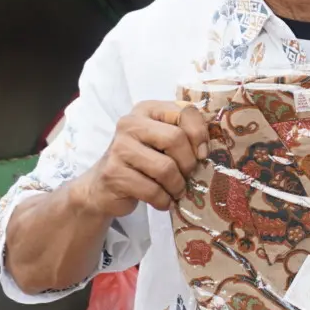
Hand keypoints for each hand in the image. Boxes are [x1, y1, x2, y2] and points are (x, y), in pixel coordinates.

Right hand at [70, 101, 210, 216]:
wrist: (103, 186)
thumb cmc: (143, 161)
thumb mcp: (162, 141)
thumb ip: (184, 134)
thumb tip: (206, 150)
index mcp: (147, 109)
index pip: (184, 111)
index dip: (200, 134)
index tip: (202, 153)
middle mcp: (130, 124)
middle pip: (176, 139)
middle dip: (188, 163)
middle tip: (186, 175)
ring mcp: (119, 148)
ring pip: (166, 168)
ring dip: (177, 186)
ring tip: (175, 190)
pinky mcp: (114, 174)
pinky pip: (153, 191)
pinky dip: (164, 200)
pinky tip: (162, 200)